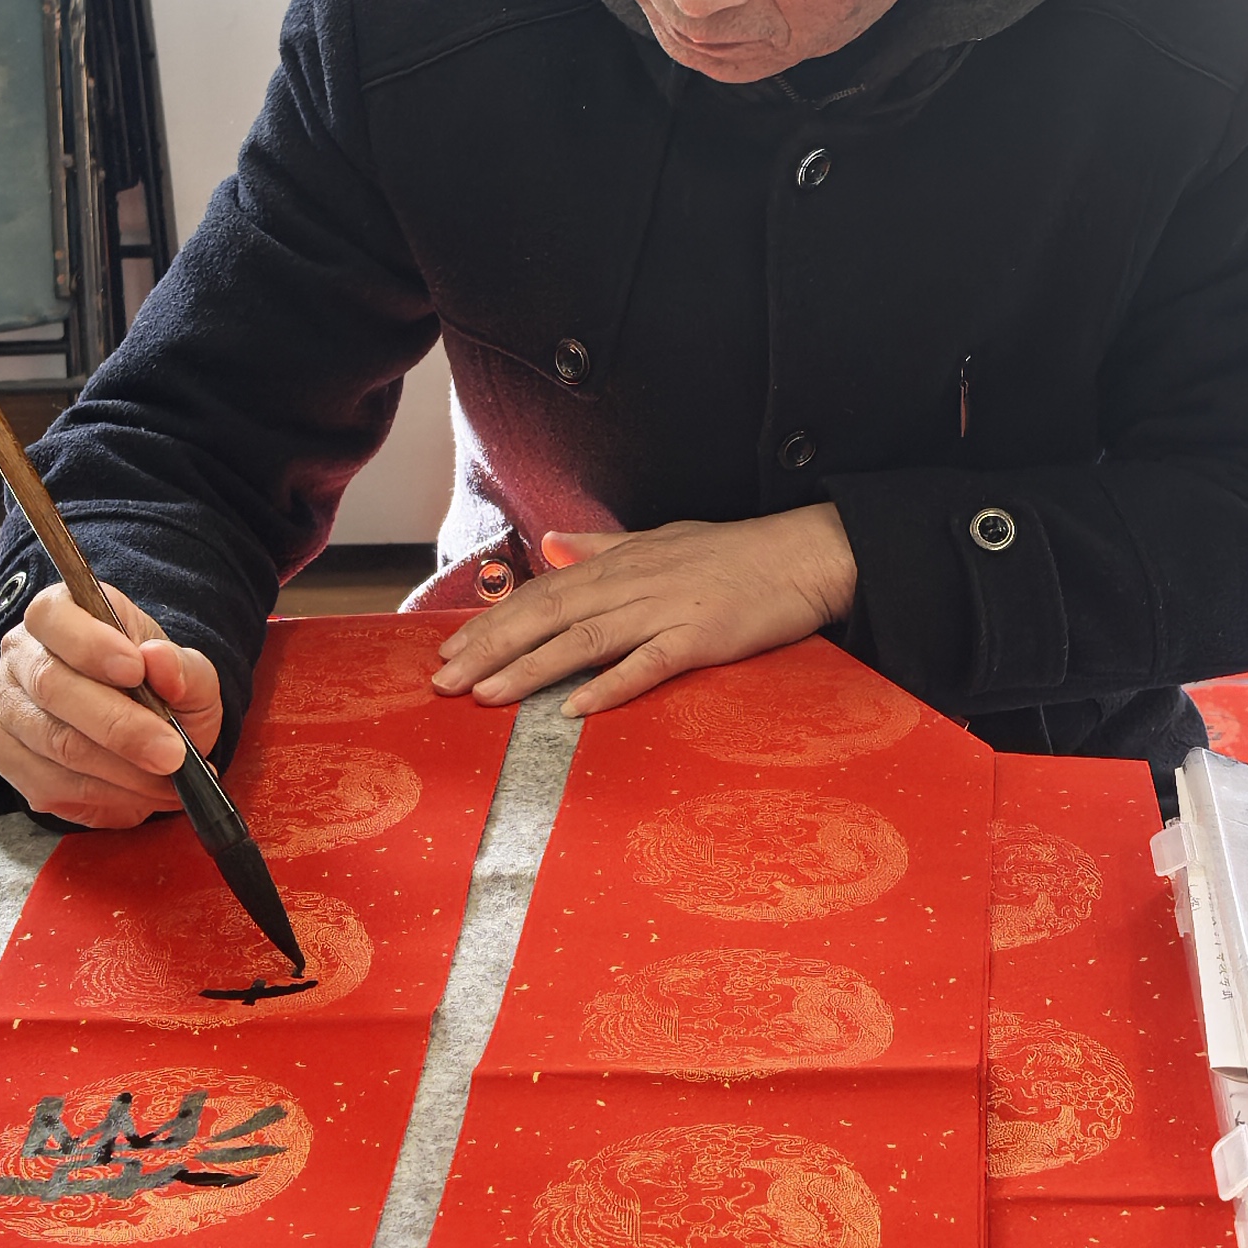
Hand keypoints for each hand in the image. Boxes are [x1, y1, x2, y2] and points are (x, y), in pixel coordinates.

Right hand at [0, 582, 223, 827]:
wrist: (138, 726)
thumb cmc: (155, 688)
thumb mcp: (185, 672)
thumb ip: (182, 668)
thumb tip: (160, 661)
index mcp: (57, 613)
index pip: (54, 617)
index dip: (91, 644)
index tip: (136, 670)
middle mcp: (22, 656)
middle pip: (53, 688)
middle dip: (120, 727)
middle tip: (171, 753)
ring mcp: (9, 709)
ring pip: (55, 744)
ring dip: (120, 770)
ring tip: (169, 781)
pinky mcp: (10, 759)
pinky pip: (51, 784)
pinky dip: (103, 796)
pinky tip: (139, 793)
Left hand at [432, 506, 856, 717]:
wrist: (803, 555)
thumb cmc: (733, 553)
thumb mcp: (660, 539)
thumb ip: (603, 547)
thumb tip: (552, 544)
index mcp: (619, 563)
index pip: (540, 593)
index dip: (491, 621)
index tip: (448, 648)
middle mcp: (632, 583)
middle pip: (547, 615)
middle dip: (490, 648)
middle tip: (444, 681)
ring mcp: (664, 610)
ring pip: (582, 639)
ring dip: (530, 669)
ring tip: (486, 696)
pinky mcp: (699, 638)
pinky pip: (647, 664)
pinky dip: (609, 685)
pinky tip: (573, 707)